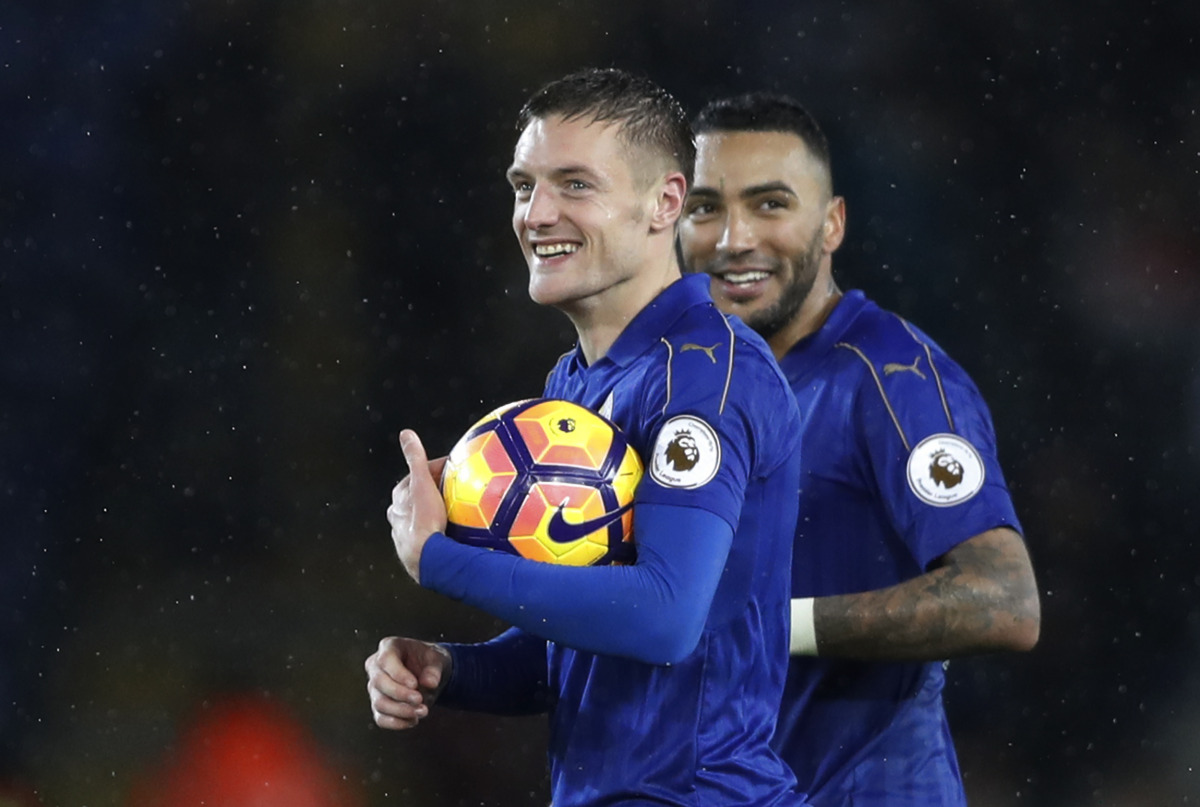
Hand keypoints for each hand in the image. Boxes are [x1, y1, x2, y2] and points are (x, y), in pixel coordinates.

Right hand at [365, 636, 452, 729]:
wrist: (428, 673)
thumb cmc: (429, 661)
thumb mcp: (436, 659)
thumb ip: (434, 669)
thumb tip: (430, 683)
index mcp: (389, 647)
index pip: (385, 660)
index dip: (398, 674)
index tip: (415, 684)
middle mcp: (376, 666)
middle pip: (378, 682)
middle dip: (400, 694)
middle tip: (420, 699)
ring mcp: (374, 687)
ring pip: (379, 703)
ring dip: (401, 711)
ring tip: (423, 711)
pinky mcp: (378, 705)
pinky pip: (381, 718)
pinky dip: (397, 723)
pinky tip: (413, 720)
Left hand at [386, 430, 448, 583]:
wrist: (427, 558)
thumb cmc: (424, 520)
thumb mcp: (422, 483)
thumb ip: (415, 457)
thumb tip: (406, 434)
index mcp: (399, 498)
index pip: (418, 475)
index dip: (436, 469)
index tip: (454, 468)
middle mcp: (398, 516)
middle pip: (420, 496)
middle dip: (436, 490)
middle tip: (457, 487)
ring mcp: (407, 534)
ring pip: (424, 516)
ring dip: (438, 511)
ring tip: (458, 509)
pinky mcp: (419, 550)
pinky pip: (432, 533)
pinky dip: (441, 528)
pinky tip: (455, 531)